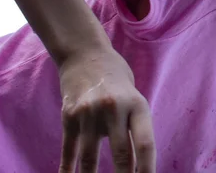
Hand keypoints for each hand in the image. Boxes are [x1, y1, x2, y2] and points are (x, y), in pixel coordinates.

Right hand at [57, 45, 155, 172]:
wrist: (85, 54)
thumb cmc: (116, 77)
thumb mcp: (134, 96)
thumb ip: (133, 123)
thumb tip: (135, 159)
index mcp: (137, 105)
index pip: (145, 144)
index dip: (147, 168)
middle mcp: (115, 109)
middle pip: (121, 154)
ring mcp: (90, 113)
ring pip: (91, 157)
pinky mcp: (70, 116)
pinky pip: (70, 150)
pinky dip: (68, 169)